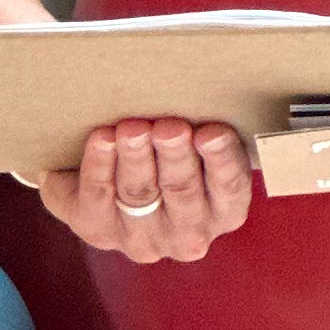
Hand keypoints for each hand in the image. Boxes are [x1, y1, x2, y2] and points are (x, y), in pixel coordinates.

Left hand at [37, 118, 251, 263]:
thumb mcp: (198, 149)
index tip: (211, 133)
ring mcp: (143, 238)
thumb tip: (211, 90)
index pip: (230, 187)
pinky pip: (99, 195)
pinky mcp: (99, 230)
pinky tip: (102, 139)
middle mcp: (188, 233)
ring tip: (133, 129)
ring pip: (140, 192)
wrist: (107, 183)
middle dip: (175, 156)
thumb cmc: (168, 156)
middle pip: (182, 190)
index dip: (222, 160)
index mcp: (224, 211)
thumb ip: (206, 132)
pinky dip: (100, 165)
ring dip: (136, 158)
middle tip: (169, 128)